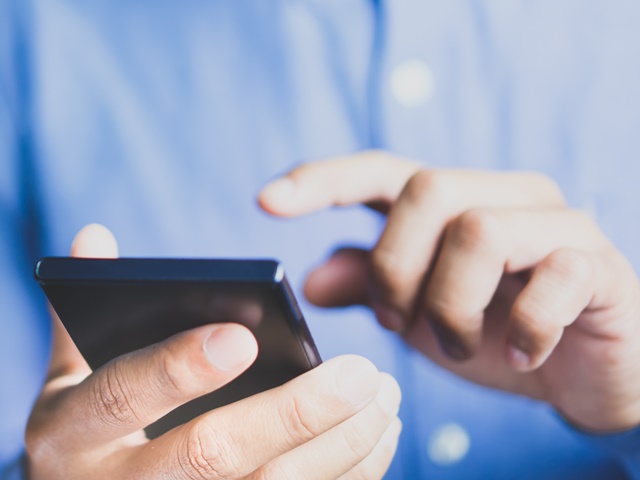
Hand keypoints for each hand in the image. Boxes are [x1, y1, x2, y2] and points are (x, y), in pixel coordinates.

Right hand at [26, 224, 401, 478]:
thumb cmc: (90, 432)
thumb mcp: (72, 377)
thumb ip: (85, 313)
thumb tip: (94, 237)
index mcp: (74, 434)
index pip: (122, 397)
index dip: (180, 368)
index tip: (243, 335)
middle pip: (213, 456)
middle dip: (295, 414)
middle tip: (362, 372)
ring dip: (340, 445)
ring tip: (385, 395)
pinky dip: (348, 474)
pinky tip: (379, 434)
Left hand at [259, 151, 639, 432]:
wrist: (586, 370)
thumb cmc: (497, 333)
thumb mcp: (420, 316)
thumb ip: (371, 289)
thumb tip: (311, 279)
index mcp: (455, 204)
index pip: (382, 170)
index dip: (324, 180)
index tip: (265, 202)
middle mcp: (504, 196)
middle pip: (427, 190)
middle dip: (398, 268)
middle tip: (402, 322)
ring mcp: (556, 225)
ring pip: (478, 230)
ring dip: (451, 307)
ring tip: (459, 345)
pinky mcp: (598, 265)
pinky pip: (552, 277)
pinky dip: (522, 328)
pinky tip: (519, 354)